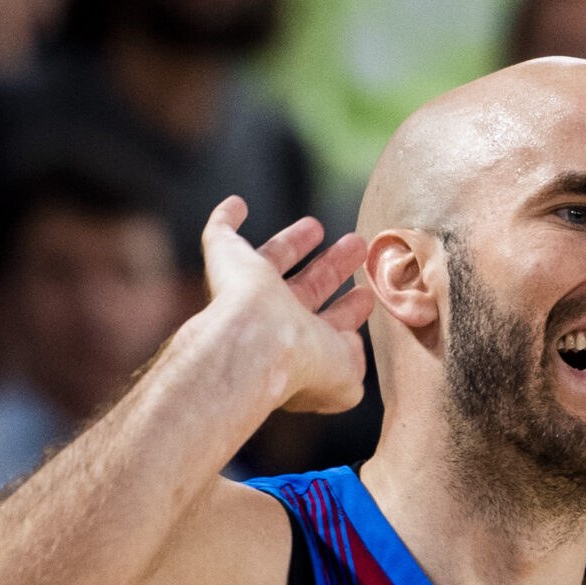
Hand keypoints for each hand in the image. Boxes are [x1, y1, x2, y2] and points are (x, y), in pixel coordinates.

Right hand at [200, 198, 375, 414]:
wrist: (257, 344)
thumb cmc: (302, 363)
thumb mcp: (346, 378)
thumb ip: (355, 364)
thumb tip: (352, 343)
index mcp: (300, 347)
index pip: (326, 327)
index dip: (347, 312)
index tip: (366, 294)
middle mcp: (271, 320)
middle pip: (304, 288)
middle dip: (331, 269)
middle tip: (356, 246)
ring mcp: (244, 289)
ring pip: (270, 259)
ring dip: (293, 241)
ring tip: (316, 226)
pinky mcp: (224, 258)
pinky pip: (220, 234)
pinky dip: (225, 218)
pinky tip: (236, 205)